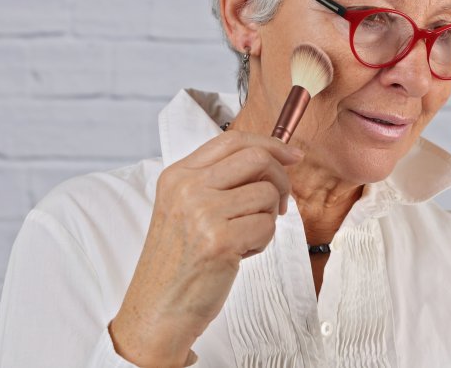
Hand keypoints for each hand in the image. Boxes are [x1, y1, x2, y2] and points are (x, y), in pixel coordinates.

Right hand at [110, 131, 302, 367]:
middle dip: (281, 179)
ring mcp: (202, 212)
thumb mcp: (186, 208)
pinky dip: (262, 242)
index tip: (293, 155)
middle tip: (279, 204)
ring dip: (267, 219)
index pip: (233, 140)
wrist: (157, 309)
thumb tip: (274, 160)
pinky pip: (266, 227)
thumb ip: (220, 181)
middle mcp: (187, 188)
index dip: (270, 144)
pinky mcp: (219, 240)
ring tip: (244, 238)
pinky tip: (239, 254)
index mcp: (177, 175)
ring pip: (267, 194)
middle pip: (257, 158)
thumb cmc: (179, 262)